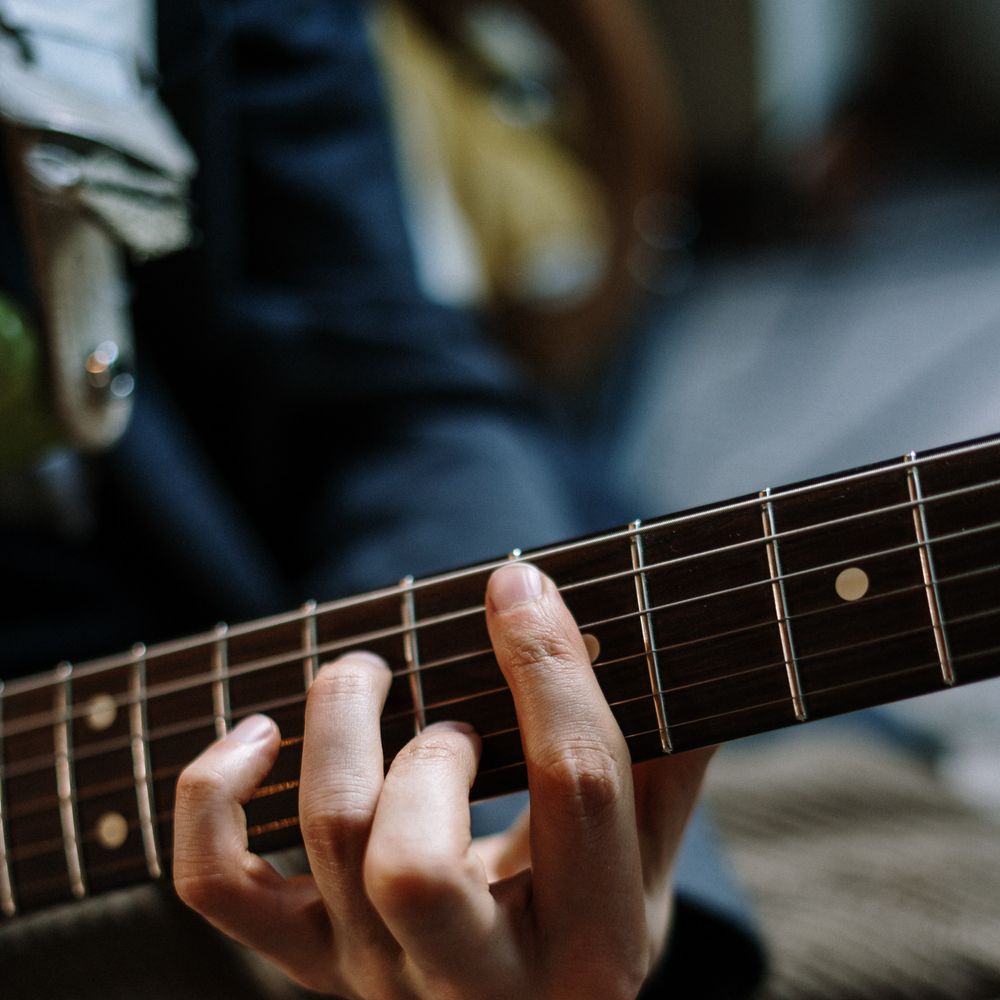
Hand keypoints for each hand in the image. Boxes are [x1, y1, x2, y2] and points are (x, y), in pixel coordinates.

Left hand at [173, 563, 712, 998]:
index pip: (574, 789)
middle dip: (429, 752)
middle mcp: (481, 984)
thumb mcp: (650, 855)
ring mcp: (379, 979)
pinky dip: (214, 796)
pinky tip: (259, 734)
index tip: (519, 583)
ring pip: (327, 840)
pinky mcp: (308, 961)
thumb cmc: (592, 910)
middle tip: (453, 719)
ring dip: (340, 726)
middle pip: (411, 864)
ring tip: (369, 678)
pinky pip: (219, 886)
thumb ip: (670, 752)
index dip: (547, 666)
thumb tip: (670, 628)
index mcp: (599, 942)